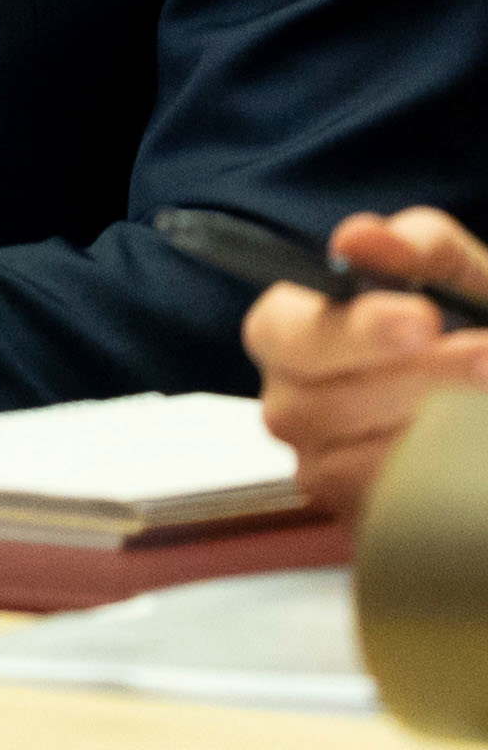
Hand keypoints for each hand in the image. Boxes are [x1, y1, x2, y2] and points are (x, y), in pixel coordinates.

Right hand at [245, 207, 487, 514]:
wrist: (485, 383)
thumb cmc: (467, 331)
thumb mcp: (461, 280)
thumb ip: (421, 249)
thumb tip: (361, 236)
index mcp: (292, 333)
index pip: (282, 332)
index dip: (351, 330)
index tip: (422, 319)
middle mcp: (289, 401)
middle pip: (316, 403)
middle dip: (413, 379)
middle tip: (485, 357)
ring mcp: (315, 463)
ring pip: (349, 456)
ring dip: (435, 426)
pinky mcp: (350, 513)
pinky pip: (380, 502)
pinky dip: (433, 471)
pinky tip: (468, 444)